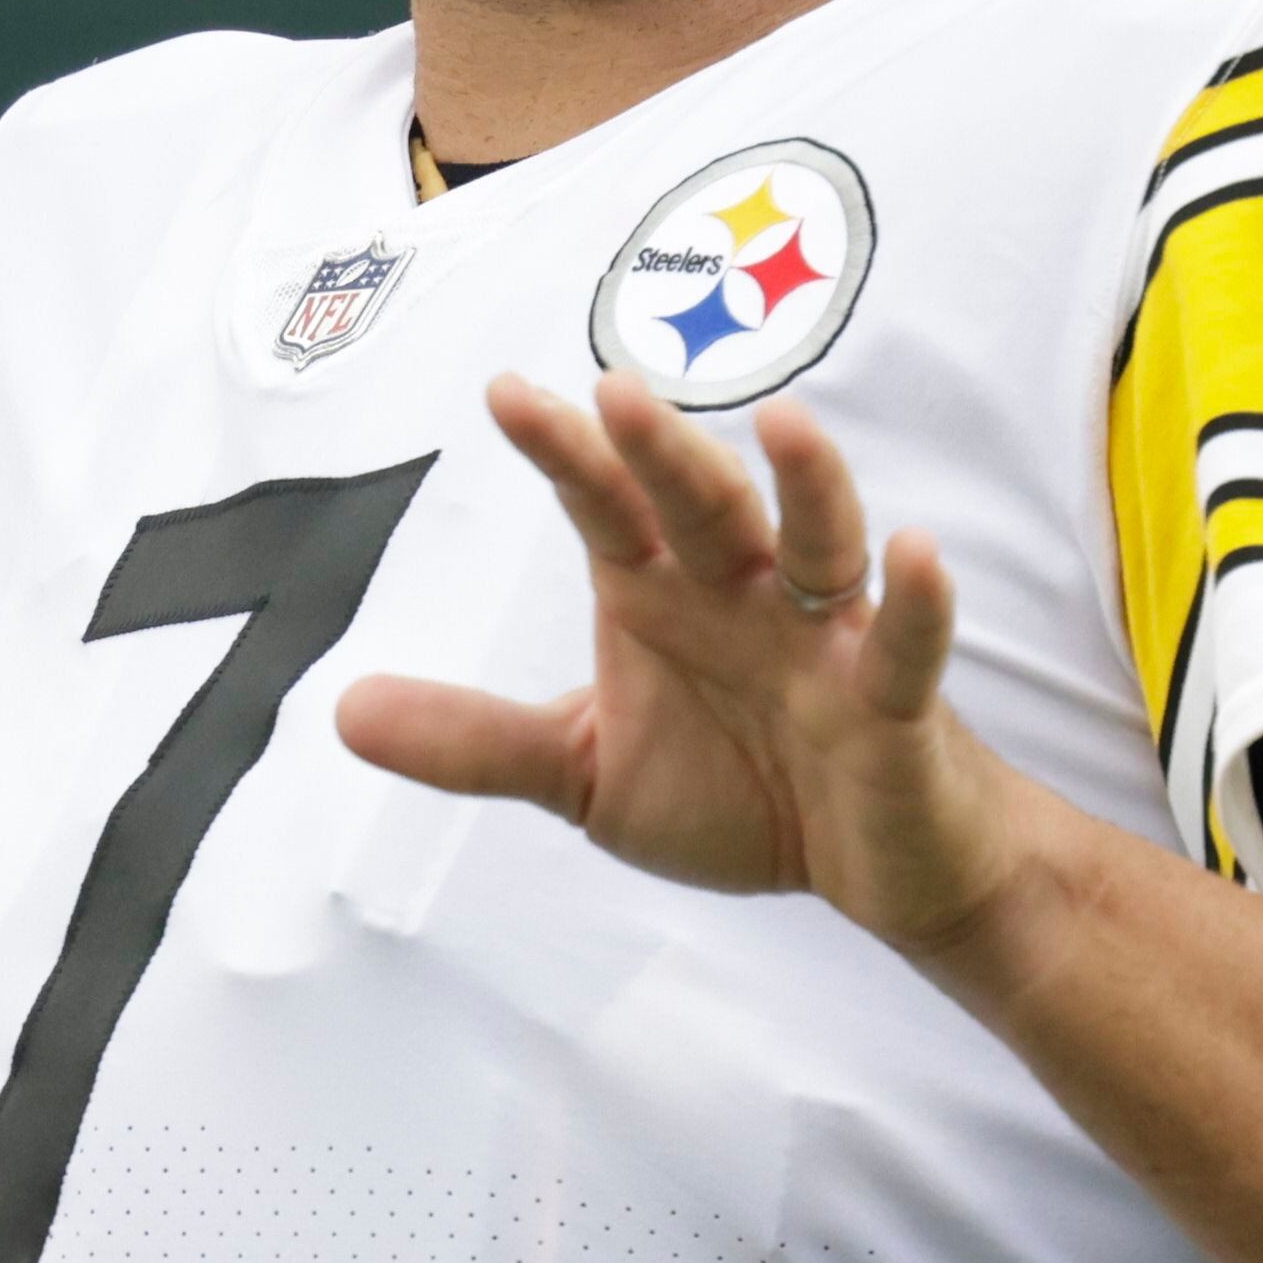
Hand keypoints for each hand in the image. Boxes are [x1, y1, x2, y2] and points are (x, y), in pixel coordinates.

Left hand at [337, 372, 1050, 958]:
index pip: (607, 508)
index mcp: (666, 596)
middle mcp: (745, 596)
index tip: (505, 394)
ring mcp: (826, 641)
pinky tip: (916, 554)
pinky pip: (908, 645)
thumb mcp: (590, 773)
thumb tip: (342, 710)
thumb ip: (479, 740)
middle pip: (706, 507)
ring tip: (786, 426)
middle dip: (664, 453)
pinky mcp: (894, 703)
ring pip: (819, 544)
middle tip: (615, 394)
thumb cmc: (746, 792)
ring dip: (807, 484)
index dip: (564, 455)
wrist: (875, 868)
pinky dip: (920, 604)